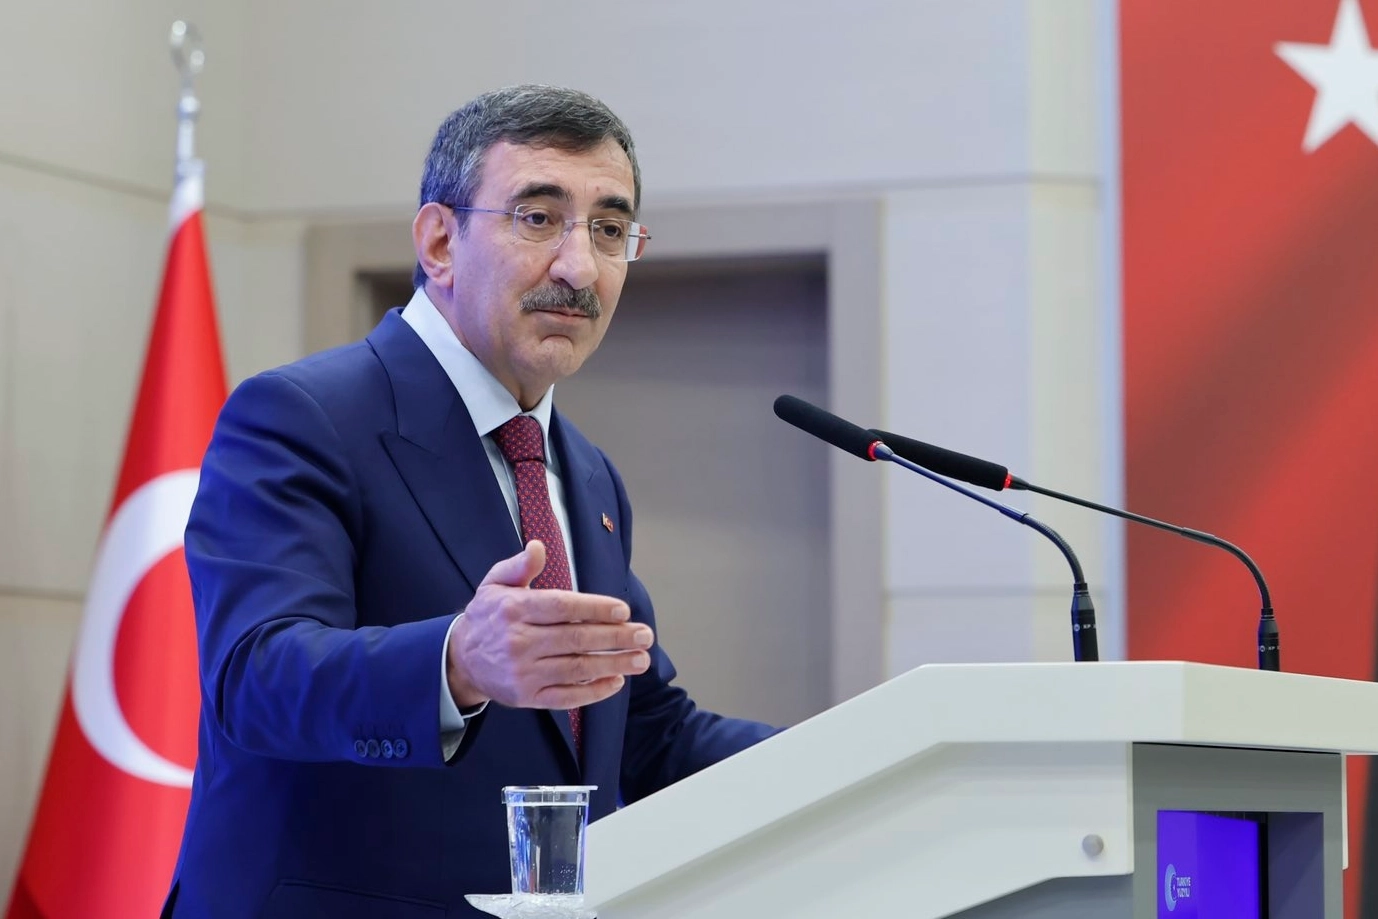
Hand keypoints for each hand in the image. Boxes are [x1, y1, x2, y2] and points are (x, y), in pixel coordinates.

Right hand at [446, 541, 653, 709]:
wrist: (461, 660)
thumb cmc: (488, 616)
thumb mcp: (495, 583)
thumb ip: (519, 566)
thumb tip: (538, 547)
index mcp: (514, 609)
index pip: (562, 608)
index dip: (595, 609)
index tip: (624, 610)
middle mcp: (519, 642)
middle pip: (576, 639)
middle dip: (616, 637)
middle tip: (645, 635)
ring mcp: (524, 673)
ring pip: (576, 669)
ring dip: (613, 665)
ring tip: (641, 659)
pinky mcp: (527, 698)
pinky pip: (566, 697)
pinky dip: (593, 692)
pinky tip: (615, 682)